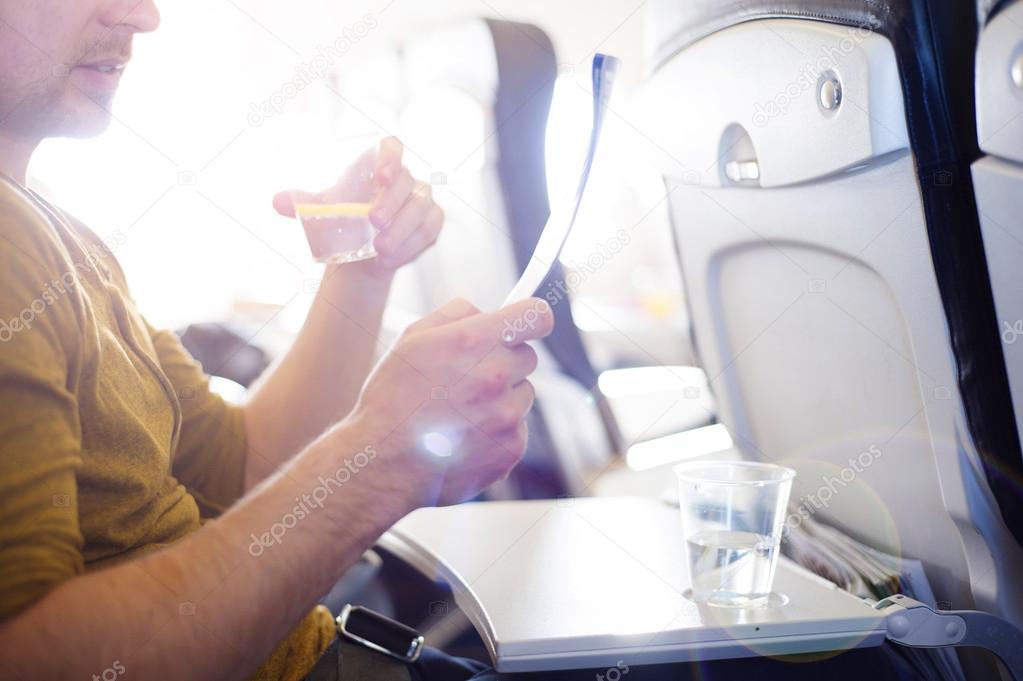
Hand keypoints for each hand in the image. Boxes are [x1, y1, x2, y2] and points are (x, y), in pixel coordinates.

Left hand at [273, 137, 442, 275]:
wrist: (363, 254)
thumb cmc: (344, 223)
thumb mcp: (321, 213)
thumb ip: (301, 205)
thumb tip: (277, 202)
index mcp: (378, 166)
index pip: (392, 147)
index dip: (390, 158)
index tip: (381, 177)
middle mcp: (404, 180)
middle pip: (407, 182)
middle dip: (391, 203)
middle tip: (374, 223)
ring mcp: (420, 201)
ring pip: (421, 208)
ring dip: (402, 229)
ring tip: (381, 250)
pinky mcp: (431, 223)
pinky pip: (429, 230)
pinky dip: (411, 245)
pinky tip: (393, 259)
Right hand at [349, 298, 554, 506]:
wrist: (383, 464)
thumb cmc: (392, 399)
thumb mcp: (411, 340)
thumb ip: (455, 314)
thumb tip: (485, 312)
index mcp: (473, 341)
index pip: (536, 316)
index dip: (532, 318)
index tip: (527, 325)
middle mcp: (496, 376)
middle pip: (527, 357)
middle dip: (505, 362)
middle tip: (469, 379)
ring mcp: (507, 415)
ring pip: (523, 395)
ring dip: (502, 399)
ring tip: (460, 413)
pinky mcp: (511, 448)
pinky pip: (517, 429)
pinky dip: (498, 432)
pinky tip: (465, 438)